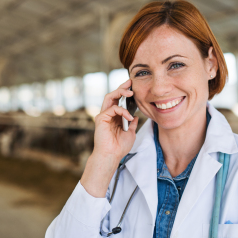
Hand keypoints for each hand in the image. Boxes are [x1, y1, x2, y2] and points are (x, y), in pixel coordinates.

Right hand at [80, 80, 138, 197]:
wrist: (111, 156)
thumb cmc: (119, 147)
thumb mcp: (130, 133)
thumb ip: (132, 124)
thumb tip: (136, 116)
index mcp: (114, 117)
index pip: (119, 100)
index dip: (125, 92)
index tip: (134, 87)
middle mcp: (108, 114)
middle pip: (113, 95)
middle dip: (122, 87)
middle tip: (131, 81)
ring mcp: (103, 115)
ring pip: (110, 97)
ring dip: (120, 92)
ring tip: (130, 92)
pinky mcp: (101, 118)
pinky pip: (112, 108)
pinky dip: (122, 111)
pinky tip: (129, 117)